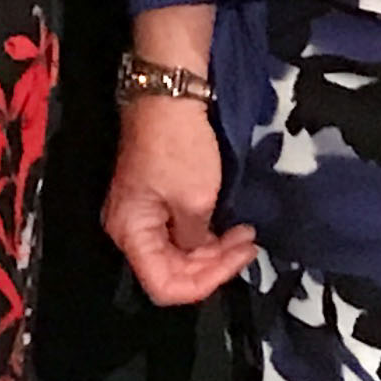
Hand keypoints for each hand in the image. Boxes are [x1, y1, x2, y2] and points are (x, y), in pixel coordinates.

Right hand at [105, 93, 256, 304]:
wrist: (169, 95)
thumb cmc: (179, 148)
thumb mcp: (195, 200)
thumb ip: (198, 241)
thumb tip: (200, 252)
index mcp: (131, 232)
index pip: (164, 285)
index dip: (202, 284)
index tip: (235, 262)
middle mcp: (131, 230)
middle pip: (173, 271)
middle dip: (214, 265)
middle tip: (249, 246)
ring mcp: (144, 215)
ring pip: (181, 254)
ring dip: (216, 251)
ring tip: (247, 236)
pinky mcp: (157, 201)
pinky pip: (181, 234)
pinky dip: (208, 236)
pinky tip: (232, 229)